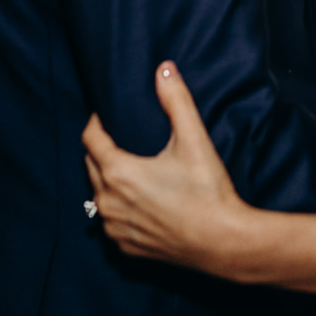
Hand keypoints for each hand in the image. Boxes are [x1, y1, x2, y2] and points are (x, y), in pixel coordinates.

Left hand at [84, 62, 248, 273]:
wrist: (225, 243)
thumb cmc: (208, 192)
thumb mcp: (194, 140)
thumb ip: (176, 100)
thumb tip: (164, 68)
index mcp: (118, 173)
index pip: (90, 139)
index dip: (96, 122)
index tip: (107, 114)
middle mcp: (108, 203)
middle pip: (90, 166)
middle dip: (101, 149)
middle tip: (122, 138)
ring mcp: (115, 229)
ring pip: (98, 195)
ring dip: (108, 180)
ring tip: (131, 169)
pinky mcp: (126, 247)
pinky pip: (111, 222)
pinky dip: (118, 208)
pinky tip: (139, 201)